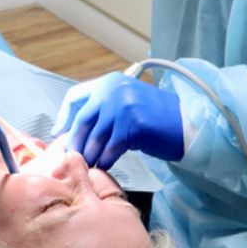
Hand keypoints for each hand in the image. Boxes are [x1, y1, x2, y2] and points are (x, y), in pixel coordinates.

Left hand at [50, 71, 183, 167]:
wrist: (187, 122)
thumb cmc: (157, 116)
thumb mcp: (126, 102)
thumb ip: (103, 108)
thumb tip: (74, 129)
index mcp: (109, 82)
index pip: (75, 96)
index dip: (63, 117)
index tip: (59, 134)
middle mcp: (113, 90)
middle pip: (82, 120)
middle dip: (75, 142)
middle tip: (73, 157)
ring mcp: (123, 106)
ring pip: (95, 137)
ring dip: (90, 155)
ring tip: (89, 165)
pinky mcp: (132, 125)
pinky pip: (110, 148)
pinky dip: (105, 160)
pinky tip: (105, 165)